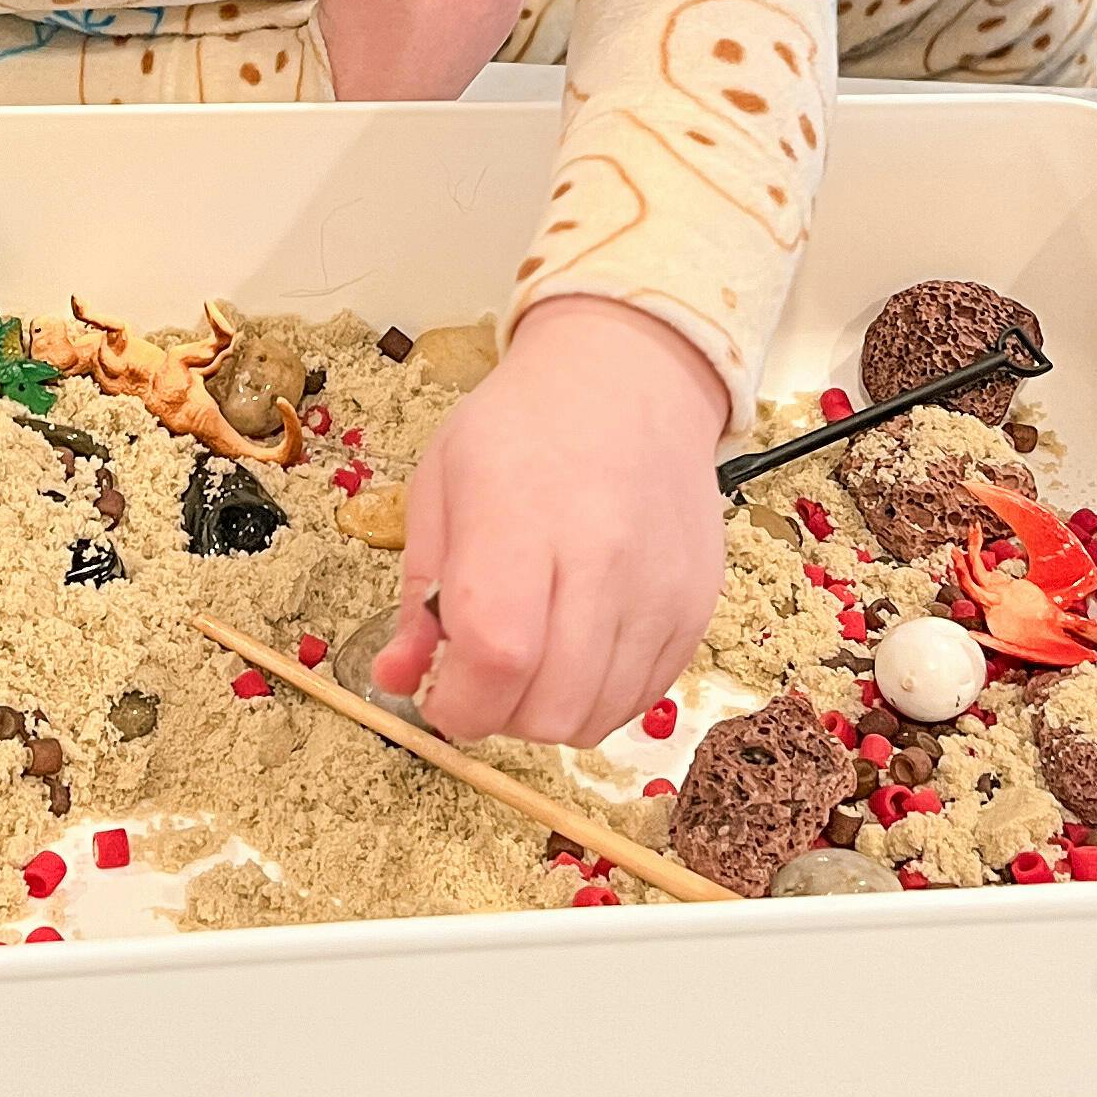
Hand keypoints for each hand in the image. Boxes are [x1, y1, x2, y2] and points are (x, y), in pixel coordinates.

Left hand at [376, 297, 728, 746]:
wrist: (630, 378)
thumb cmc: (521, 428)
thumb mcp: (441, 486)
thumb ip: (417, 595)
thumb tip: (398, 681)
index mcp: (520, 516)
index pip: (497, 654)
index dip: (458, 702)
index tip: (439, 693)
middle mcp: (602, 557)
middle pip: (549, 707)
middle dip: (498, 714)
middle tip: (483, 671)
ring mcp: (660, 587)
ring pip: (596, 718)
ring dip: (549, 711)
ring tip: (533, 656)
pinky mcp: (698, 606)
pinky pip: (644, 699)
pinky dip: (600, 696)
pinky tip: (579, 646)